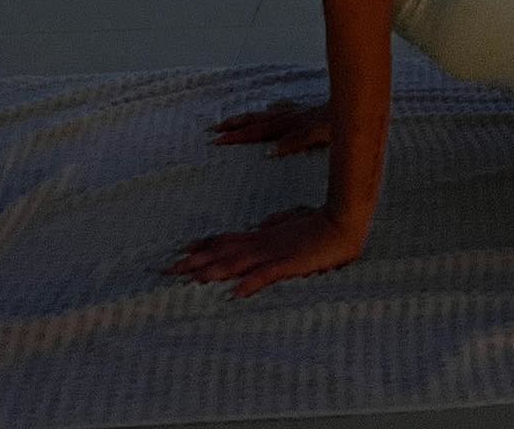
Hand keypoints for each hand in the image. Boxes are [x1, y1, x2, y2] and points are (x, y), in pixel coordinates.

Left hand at [160, 204, 362, 298]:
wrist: (344, 221)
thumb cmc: (319, 225)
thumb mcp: (292, 224)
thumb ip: (275, 226)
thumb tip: (260, 226)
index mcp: (263, 236)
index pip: (227, 241)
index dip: (204, 246)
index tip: (181, 251)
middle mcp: (262, 243)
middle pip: (223, 252)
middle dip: (196, 261)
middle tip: (169, 269)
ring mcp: (275, 253)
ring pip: (238, 263)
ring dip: (214, 271)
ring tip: (192, 280)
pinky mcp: (290, 263)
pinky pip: (267, 275)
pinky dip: (251, 283)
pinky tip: (236, 292)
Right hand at [207, 96, 332, 156]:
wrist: (360, 98)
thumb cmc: (343, 122)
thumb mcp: (323, 133)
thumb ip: (299, 139)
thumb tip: (271, 150)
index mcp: (293, 124)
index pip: (261, 131)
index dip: (241, 136)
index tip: (220, 140)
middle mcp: (292, 117)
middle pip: (259, 122)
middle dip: (236, 127)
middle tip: (214, 132)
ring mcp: (298, 113)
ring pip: (266, 116)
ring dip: (247, 119)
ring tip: (227, 122)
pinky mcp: (306, 113)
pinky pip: (282, 112)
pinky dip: (270, 113)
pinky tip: (267, 112)